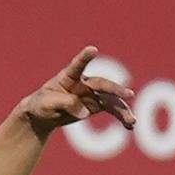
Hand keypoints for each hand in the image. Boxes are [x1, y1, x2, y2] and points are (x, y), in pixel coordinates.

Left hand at [20, 47, 135, 135]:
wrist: (43, 114)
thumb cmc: (42, 104)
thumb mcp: (47, 104)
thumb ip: (66, 104)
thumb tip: (86, 112)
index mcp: (68, 76)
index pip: (77, 65)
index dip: (85, 57)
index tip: (92, 49)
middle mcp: (84, 83)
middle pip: (102, 85)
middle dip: (115, 90)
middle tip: (129, 94)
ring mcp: (93, 93)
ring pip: (111, 100)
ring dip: (122, 110)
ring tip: (132, 120)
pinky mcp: (97, 105)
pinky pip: (112, 110)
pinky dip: (121, 117)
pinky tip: (130, 125)